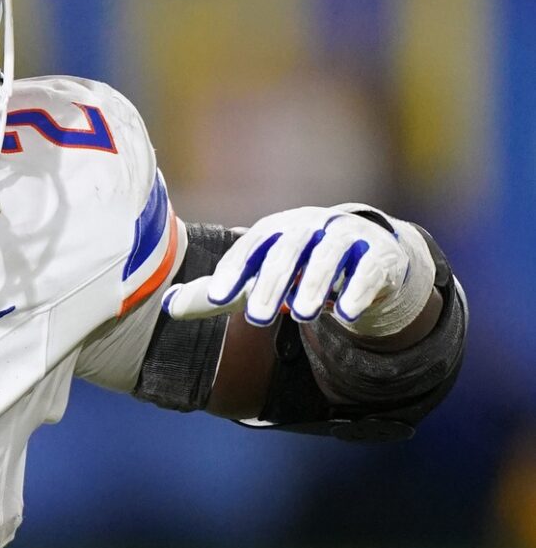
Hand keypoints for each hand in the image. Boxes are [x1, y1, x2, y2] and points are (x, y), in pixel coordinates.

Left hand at [162, 205, 435, 336]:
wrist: (367, 253)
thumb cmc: (299, 265)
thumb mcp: (259, 275)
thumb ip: (218, 293)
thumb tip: (168, 307)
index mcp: (277, 231)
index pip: (252, 245)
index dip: (235, 269)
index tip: (218, 298)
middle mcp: (311, 228)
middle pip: (289, 250)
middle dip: (273, 283)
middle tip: (257, 319)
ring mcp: (347, 238)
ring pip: (330, 256)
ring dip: (315, 285)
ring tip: (302, 314)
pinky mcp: (379, 257)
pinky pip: (369, 270)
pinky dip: (358, 291)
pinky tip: (348, 314)